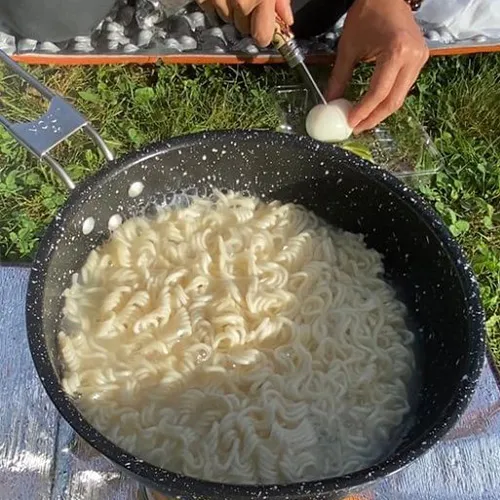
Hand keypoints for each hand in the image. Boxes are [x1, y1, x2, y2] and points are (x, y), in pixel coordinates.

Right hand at [197, 0, 292, 46]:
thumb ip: (280, 1)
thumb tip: (286, 21)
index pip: (263, 37)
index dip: (264, 34)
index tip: (265, 30)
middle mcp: (240, 3)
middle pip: (244, 29)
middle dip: (247, 19)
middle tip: (249, 0)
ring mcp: (218, 0)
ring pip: (227, 19)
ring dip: (230, 10)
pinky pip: (210, 8)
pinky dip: (214, 2)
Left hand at [326, 0, 428, 133]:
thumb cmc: (367, 14)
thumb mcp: (348, 48)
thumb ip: (339, 78)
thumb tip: (330, 101)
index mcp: (397, 52)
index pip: (378, 93)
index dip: (363, 111)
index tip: (349, 123)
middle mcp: (413, 57)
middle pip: (393, 100)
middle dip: (374, 118)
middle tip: (356, 128)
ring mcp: (420, 59)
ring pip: (400, 96)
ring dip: (381, 111)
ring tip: (362, 120)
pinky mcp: (420, 59)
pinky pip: (403, 87)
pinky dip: (388, 99)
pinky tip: (374, 106)